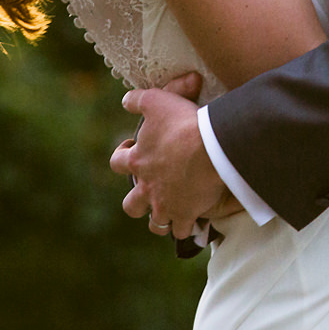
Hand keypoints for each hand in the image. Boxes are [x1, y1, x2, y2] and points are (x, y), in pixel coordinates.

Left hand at [109, 71, 225, 237]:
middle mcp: (146, 187)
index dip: (122, 158)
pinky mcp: (185, 214)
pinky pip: (182, 230)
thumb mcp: (156, 100)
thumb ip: (137, 100)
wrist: (211, 147)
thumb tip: (126, 100)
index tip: (132, 151)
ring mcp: (165, 204)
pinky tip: (192, 220)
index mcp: (137, 161)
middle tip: (150, 191)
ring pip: (155, 223)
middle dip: (138, 201)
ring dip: (160, 219)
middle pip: (131, 205)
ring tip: (170, 212)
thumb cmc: (183, 123)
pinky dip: (186, 227)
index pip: (117, 163)